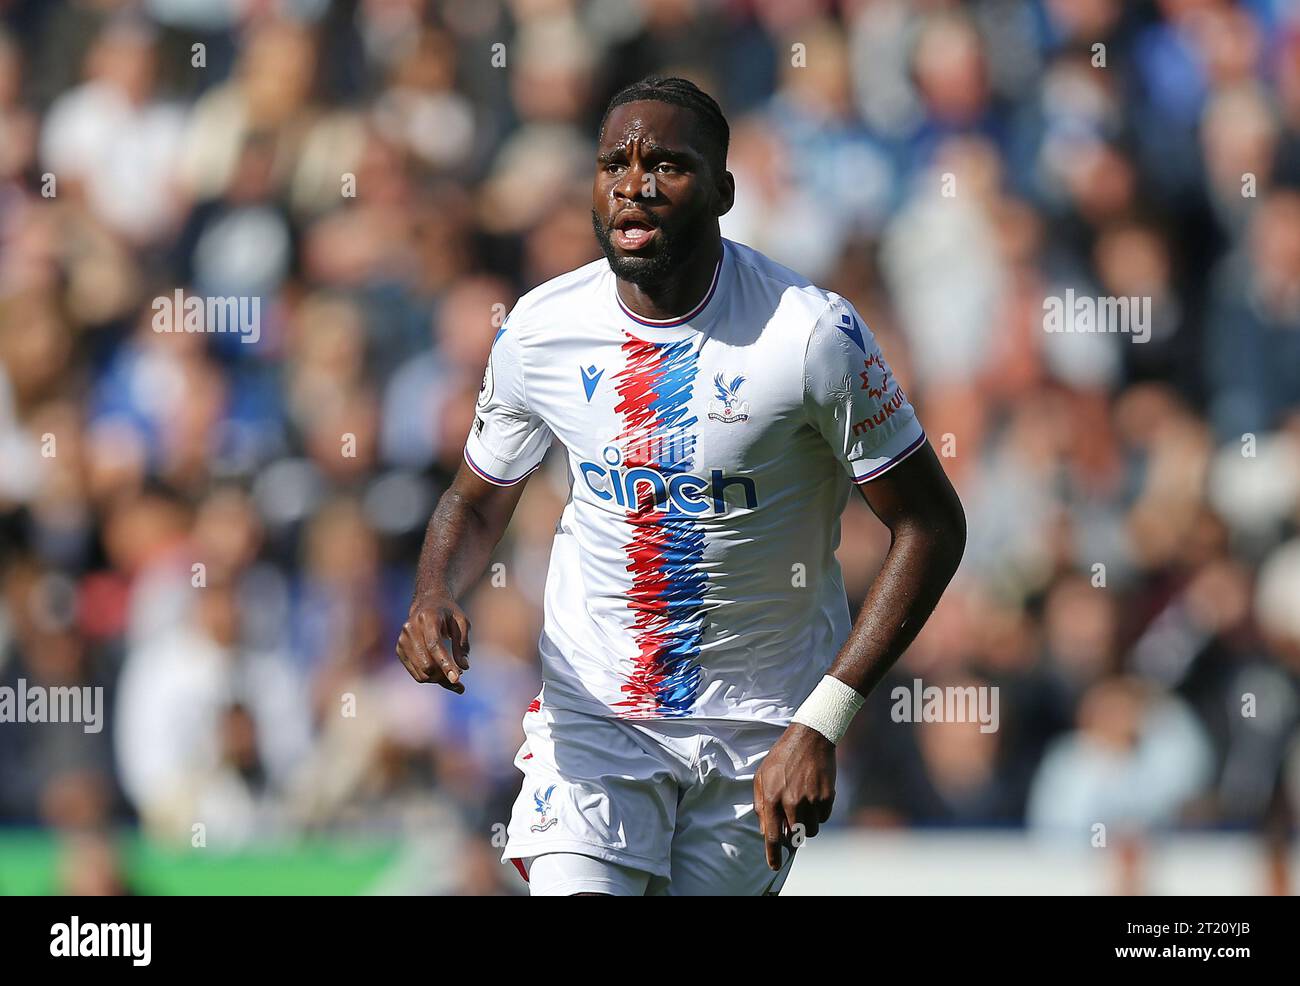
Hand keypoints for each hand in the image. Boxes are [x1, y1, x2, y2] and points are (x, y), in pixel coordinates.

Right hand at [396, 595, 470, 691]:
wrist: (427, 603)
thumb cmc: (448, 614)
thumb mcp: (462, 622)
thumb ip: (463, 644)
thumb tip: (463, 668)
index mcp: (428, 617)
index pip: (434, 645)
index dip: (445, 664)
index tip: (457, 679)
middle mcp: (411, 628)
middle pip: (426, 663)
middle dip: (444, 675)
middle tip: (459, 677)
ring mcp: (402, 639)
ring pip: (421, 672)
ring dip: (438, 679)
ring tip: (451, 673)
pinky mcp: (399, 649)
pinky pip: (416, 673)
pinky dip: (430, 678)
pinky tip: (440, 672)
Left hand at [753, 722, 835, 870]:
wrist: (810, 738)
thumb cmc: (782, 757)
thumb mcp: (762, 776)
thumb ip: (760, 804)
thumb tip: (765, 830)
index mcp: (772, 797)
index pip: (772, 836)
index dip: (773, 855)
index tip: (774, 866)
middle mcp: (792, 802)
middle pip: (795, 837)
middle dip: (794, 836)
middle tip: (793, 825)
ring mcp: (811, 800)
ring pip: (811, 831)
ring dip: (807, 825)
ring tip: (804, 806)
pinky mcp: (827, 797)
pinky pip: (823, 818)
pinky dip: (819, 813)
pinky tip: (814, 795)